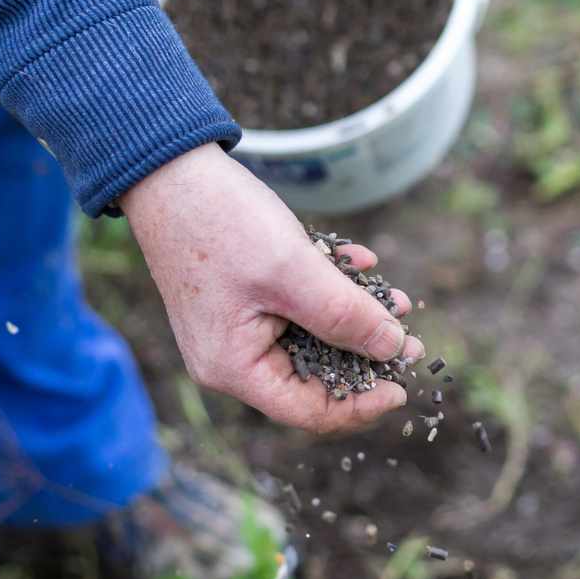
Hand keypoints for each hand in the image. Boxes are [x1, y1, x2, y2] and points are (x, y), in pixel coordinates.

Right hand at [120, 144, 423, 432]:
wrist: (170, 168)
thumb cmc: (221, 222)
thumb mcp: (294, 271)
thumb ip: (346, 315)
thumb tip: (394, 348)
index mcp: (235, 367)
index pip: (309, 411)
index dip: (362, 404)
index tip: (403, 385)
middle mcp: (231, 358)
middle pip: (312, 377)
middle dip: (364, 355)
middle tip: (410, 339)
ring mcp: (235, 328)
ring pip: (310, 338)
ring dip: (354, 317)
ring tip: (395, 299)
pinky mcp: (242, 298)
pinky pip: (296, 307)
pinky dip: (329, 289)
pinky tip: (360, 263)